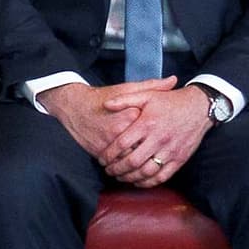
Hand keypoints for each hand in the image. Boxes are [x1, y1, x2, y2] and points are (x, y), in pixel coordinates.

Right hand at [38, 78, 172, 162]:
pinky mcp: (100, 152)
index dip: (160, 131)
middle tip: (158, 150)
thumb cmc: (102, 97)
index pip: (153, 129)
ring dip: (139, 163)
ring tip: (146, 161)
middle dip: (152, 151)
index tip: (165, 129)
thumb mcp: (127, 88)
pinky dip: (126, 167)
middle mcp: (119, 131)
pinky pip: (117, 164)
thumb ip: (152, 86)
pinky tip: (132, 167)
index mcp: (129, 115)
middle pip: (143, 148)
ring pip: (130, 160)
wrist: (74, 107)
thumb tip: (173, 81)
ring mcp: (109, 144)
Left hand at [92, 83, 218, 186]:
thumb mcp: (147, 95)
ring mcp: (170, 151)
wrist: (199, 107)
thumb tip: (106, 104)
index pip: (122, 144)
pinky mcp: (179, 159)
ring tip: (120, 177)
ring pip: (146, 172)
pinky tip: (139, 182)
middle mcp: (158, 139)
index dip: (108, 154)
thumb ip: (125, 100)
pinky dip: (148, 183)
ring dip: (130, 178)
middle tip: (108, 170)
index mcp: (147, 124)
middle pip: (132, 161)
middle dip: (116, 169)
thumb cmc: (171, 101)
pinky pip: (162, 177)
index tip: (102, 159)